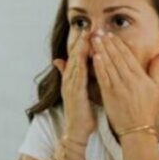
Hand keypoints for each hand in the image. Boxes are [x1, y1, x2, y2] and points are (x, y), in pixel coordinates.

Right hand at [53, 29, 95, 145]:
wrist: (76, 131)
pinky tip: (86, 55)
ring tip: (85, 36)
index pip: (76, 58)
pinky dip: (81, 64)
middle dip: (80, 42)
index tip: (89, 31)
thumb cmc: (82, 113)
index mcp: (72, 80)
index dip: (81, 44)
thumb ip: (79, 80)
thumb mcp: (80, 93)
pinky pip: (78, 75)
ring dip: (79, 49)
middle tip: (86, 27)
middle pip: (74, 57)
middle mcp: (69, 80)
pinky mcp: (74, 93)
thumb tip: (76, 69)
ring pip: (75, 63)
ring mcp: (70, 86)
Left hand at [92, 33, 158, 136]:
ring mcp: (119, 87)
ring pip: (109, 65)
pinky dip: (99, 66)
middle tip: (99, 31)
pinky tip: (95, 56)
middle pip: (117, 57)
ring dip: (101, 51)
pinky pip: (104, 77)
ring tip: (94, 40)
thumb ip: (157, 68)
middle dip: (107, 43)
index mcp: (140, 77)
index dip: (118, 44)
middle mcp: (129, 80)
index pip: (128, 56)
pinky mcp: (109, 95)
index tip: (110, 34)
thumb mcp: (156, 88)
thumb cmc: (146, 108)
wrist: (137, 129)